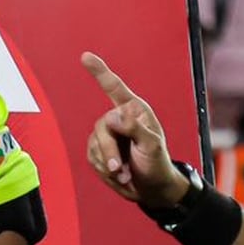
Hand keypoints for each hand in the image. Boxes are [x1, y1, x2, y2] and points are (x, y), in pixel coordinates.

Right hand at [81, 53, 186, 206]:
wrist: (151, 188)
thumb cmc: (158, 163)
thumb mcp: (153, 145)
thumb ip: (134, 128)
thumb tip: (112, 117)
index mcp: (135, 111)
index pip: (114, 88)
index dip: (99, 71)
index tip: (86, 56)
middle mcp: (119, 119)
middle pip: (101, 126)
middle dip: (109, 150)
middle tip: (120, 168)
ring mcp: (107, 135)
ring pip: (94, 144)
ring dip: (109, 164)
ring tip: (125, 173)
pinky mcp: (98, 151)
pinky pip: (91, 157)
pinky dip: (104, 170)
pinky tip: (119, 174)